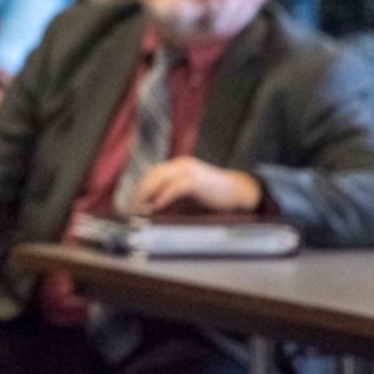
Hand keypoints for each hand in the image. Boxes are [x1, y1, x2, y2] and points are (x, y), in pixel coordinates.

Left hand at [128, 156, 261, 214]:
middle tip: (133, 207)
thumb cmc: (215, 195)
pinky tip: (157, 206)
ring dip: (148, 193)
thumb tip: (152, 208)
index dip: (142, 187)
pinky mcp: (197, 181)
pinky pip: (176, 187)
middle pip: (154, 174)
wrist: (239, 192)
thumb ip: (173, 196)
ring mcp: (189, 171)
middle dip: (141, 190)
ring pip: (161, 177)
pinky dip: (165, 196)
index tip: (133, 202)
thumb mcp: (190, 193)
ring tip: (141, 208)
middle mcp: (182, 164)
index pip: (153, 173)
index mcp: (179, 166)